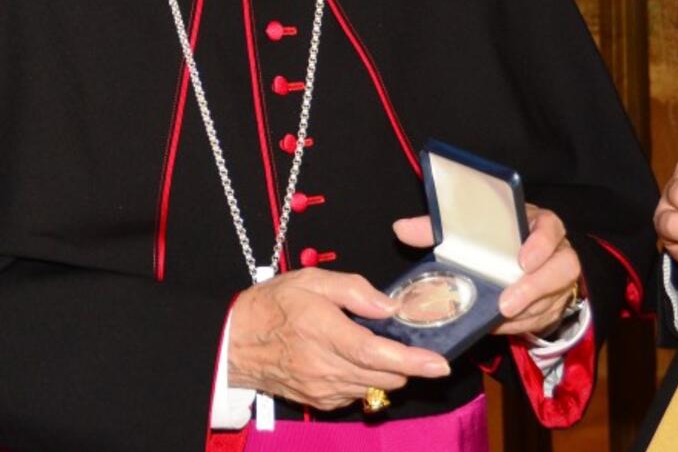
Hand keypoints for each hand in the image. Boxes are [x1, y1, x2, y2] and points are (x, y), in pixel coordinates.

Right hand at [227, 268, 449, 410]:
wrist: (233, 342)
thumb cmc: (273, 306)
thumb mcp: (312, 281)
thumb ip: (355, 290)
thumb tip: (390, 306)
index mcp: (325, 333)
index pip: (376, 353)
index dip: (412, 360)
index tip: (439, 364)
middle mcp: (325, 368)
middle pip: (383, 376)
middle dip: (407, 362)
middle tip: (411, 341)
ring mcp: (322, 389)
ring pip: (374, 388)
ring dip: (387, 371)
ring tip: (378, 345)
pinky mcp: (319, 401)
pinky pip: (357, 394)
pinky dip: (367, 379)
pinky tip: (356, 359)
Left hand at [394, 203, 581, 337]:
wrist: (518, 258)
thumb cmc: (495, 239)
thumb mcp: (472, 228)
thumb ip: (440, 228)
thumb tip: (402, 229)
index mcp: (536, 223)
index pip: (550, 226)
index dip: (541, 243)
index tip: (522, 260)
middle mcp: (555, 251)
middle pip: (562, 268)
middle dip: (535, 288)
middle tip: (506, 303)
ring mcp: (558, 280)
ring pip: (551, 299)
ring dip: (523, 313)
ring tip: (494, 320)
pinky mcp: (553, 304)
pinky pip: (542, 319)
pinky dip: (519, 326)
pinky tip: (497, 326)